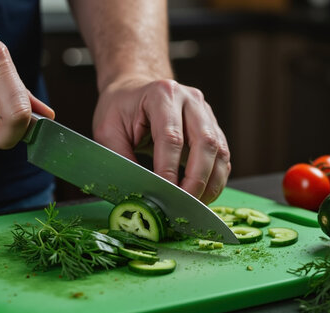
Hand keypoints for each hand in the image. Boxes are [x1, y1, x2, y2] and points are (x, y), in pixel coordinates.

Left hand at [93, 77, 230, 203]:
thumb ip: (122, 159)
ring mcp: (205, 112)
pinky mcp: (212, 126)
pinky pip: (222, 156)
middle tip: (184, 205)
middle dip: (197, 180)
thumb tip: (140, 191)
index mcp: (162, 94)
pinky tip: (203, 195)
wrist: (133, 90)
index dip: (169, 170)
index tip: (165, 194)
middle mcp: (189, 99)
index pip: (171, 137)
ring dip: (211, 183)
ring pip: (219, 151)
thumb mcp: (107, 131)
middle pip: (205, 142)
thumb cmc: (119, 109)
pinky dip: (216, 179)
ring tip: (195, 205)